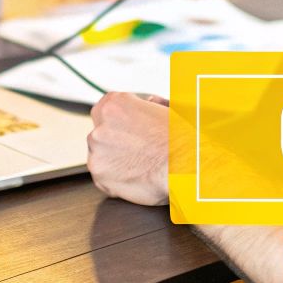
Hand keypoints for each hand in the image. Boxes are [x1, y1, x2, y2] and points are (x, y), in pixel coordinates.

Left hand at [87, 92, 169, 206]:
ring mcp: (97, 151)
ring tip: (140, 166)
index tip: (129, 132)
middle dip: (114, 143)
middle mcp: (100, 125)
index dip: (118, 123)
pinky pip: (103, 178)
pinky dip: (116, 181)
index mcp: (114, 104)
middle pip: (100, 134)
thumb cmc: (180, 138)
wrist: (186, 165)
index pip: (105, 110)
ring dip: (114, 162)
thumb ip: (151, 105)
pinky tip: (136, 177)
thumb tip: (151, 101)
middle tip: (137, 152)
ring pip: (100, 156)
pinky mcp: (100, 174)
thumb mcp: (166, 110)